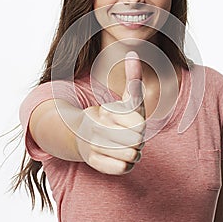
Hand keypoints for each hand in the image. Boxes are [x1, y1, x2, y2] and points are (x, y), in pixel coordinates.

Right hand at [77, 51, 145, 174]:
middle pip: (138, 140)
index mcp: (106, 110)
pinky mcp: (93, 162)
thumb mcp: (126, 98)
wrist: (82, 135)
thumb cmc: (113, 116)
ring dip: (134, 152)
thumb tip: (132, 52)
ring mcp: (93, 145)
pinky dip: (126, 164)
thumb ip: (132, 78)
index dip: (138, 124)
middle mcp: (97, 127)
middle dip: (138, 139)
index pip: (140, 123)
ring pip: (132, 156)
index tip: (127, 120)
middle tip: (129, 135)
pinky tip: (119, 157)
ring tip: (125, 146)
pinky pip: (123, 169)